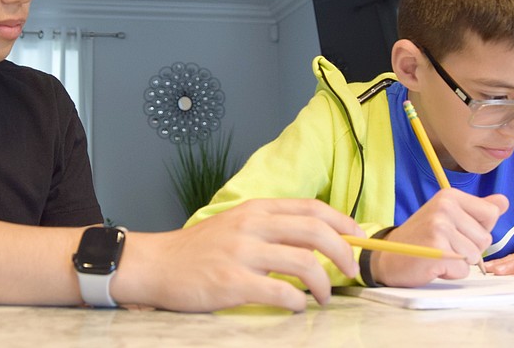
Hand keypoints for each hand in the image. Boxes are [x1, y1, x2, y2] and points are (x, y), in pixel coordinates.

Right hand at [111, 198, 362, 311]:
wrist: (156, 264)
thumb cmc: (199, 249)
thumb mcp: (236, 225)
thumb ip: (271, 228)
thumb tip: (316, 242)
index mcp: (256, 209)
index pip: (311, 208)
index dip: (342, 222)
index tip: (358, 238)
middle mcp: (252, 226)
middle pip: (315, 232)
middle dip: (343, 253)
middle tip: (349, 271)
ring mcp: (243, 254)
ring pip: (304, 263)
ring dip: (323, 284)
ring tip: (322, 297)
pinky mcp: (233, 283)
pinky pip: (281, 292)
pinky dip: (298, 302)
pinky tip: (296, 306)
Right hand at [372, 189, 506, 286]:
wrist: (389, 257)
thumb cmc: (422, 238)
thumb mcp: (449, 216)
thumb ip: (477, 209)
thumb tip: (504, 201)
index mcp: (450, 196)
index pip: (491, 213)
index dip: (479, 229)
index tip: (457, 230)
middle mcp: (445, 207)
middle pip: (485, 238)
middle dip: (470, 248)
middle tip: (444, 245)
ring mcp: (440, 228)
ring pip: (475, 256)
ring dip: (460, 262)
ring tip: (439, 254)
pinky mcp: (437, 250)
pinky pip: (462, 270)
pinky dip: (450, 273)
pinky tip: (434, 264)